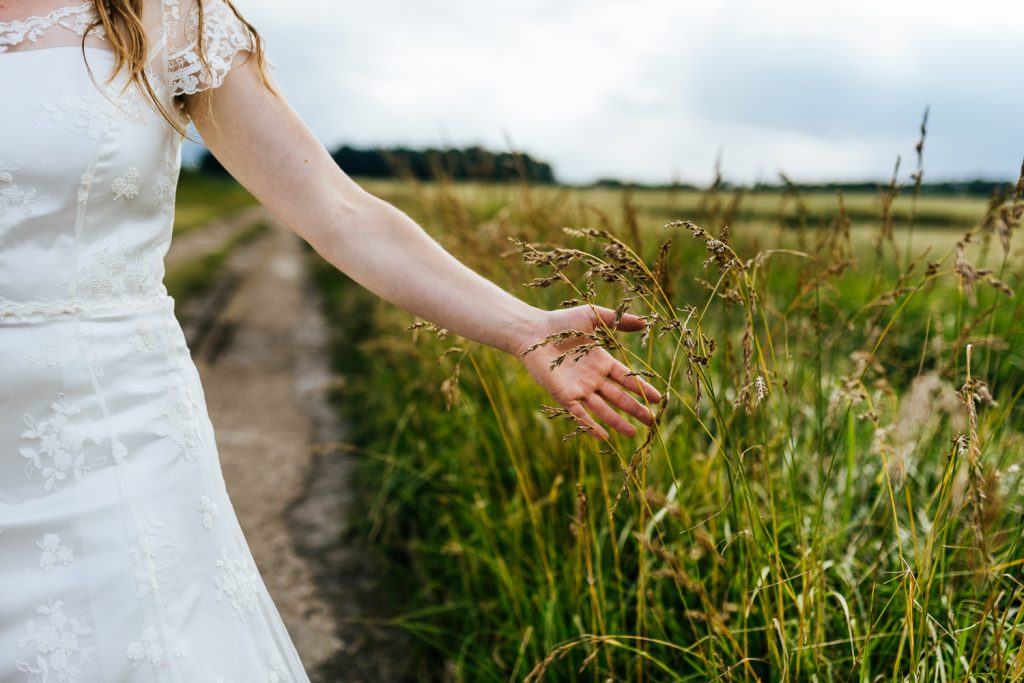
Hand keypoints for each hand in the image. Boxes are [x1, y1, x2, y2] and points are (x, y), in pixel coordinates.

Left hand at [511, 304, 662, 440]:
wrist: (532, 332)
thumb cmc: (559, 323)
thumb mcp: (592, 316)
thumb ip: (617, 320)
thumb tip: (644, 321)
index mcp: (601, 362)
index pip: (626, 379)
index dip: (642, 389)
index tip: (658, 399)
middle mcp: (592, 378)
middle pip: (618, 397)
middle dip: (635, 409)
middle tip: (652, 422)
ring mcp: (578, 389)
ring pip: (602, 409)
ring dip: (617, 422)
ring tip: (633, 434)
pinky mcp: (564, 395)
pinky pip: (579, 414)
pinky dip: (591, 426)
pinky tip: (604, 437)